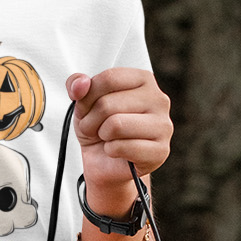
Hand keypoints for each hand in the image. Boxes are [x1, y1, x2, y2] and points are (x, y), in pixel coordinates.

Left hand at [65, 68, 171, 212]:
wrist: (106, 162)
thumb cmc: (100, 126)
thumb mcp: (83, 101)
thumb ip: (77, 84)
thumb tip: (80, 84)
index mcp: (143, 80)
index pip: (109, 78)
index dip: (87, 97)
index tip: (86, 107)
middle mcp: (159, 99)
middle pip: (108, 104)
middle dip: (91, 120)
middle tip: (94, 128)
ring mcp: (163, 125)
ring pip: (115, 125)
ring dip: (101, 135)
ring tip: (106, 138)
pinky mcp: (160, 151)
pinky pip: (121, 147)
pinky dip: (110, 151)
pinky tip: (116, 151)